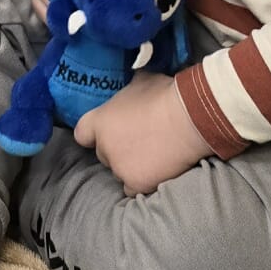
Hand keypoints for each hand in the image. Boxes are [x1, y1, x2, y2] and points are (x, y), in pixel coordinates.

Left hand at [73, 74, 209, 196]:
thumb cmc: (165, 95)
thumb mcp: (142, 82)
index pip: (82, 133)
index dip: (93, 134)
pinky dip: (142, 181)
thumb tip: (133, 88)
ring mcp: (119, 168)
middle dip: (117, 148)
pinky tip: (156, 170)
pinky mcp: (135, 183)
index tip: (106, 132)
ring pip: (119, 171)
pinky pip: (132, 187)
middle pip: (104, 153)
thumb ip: (129, 91)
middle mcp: (105, 147)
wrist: (188, 119)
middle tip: (139, 140)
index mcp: (101, 121)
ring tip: (153, 154)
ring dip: (130, 165)